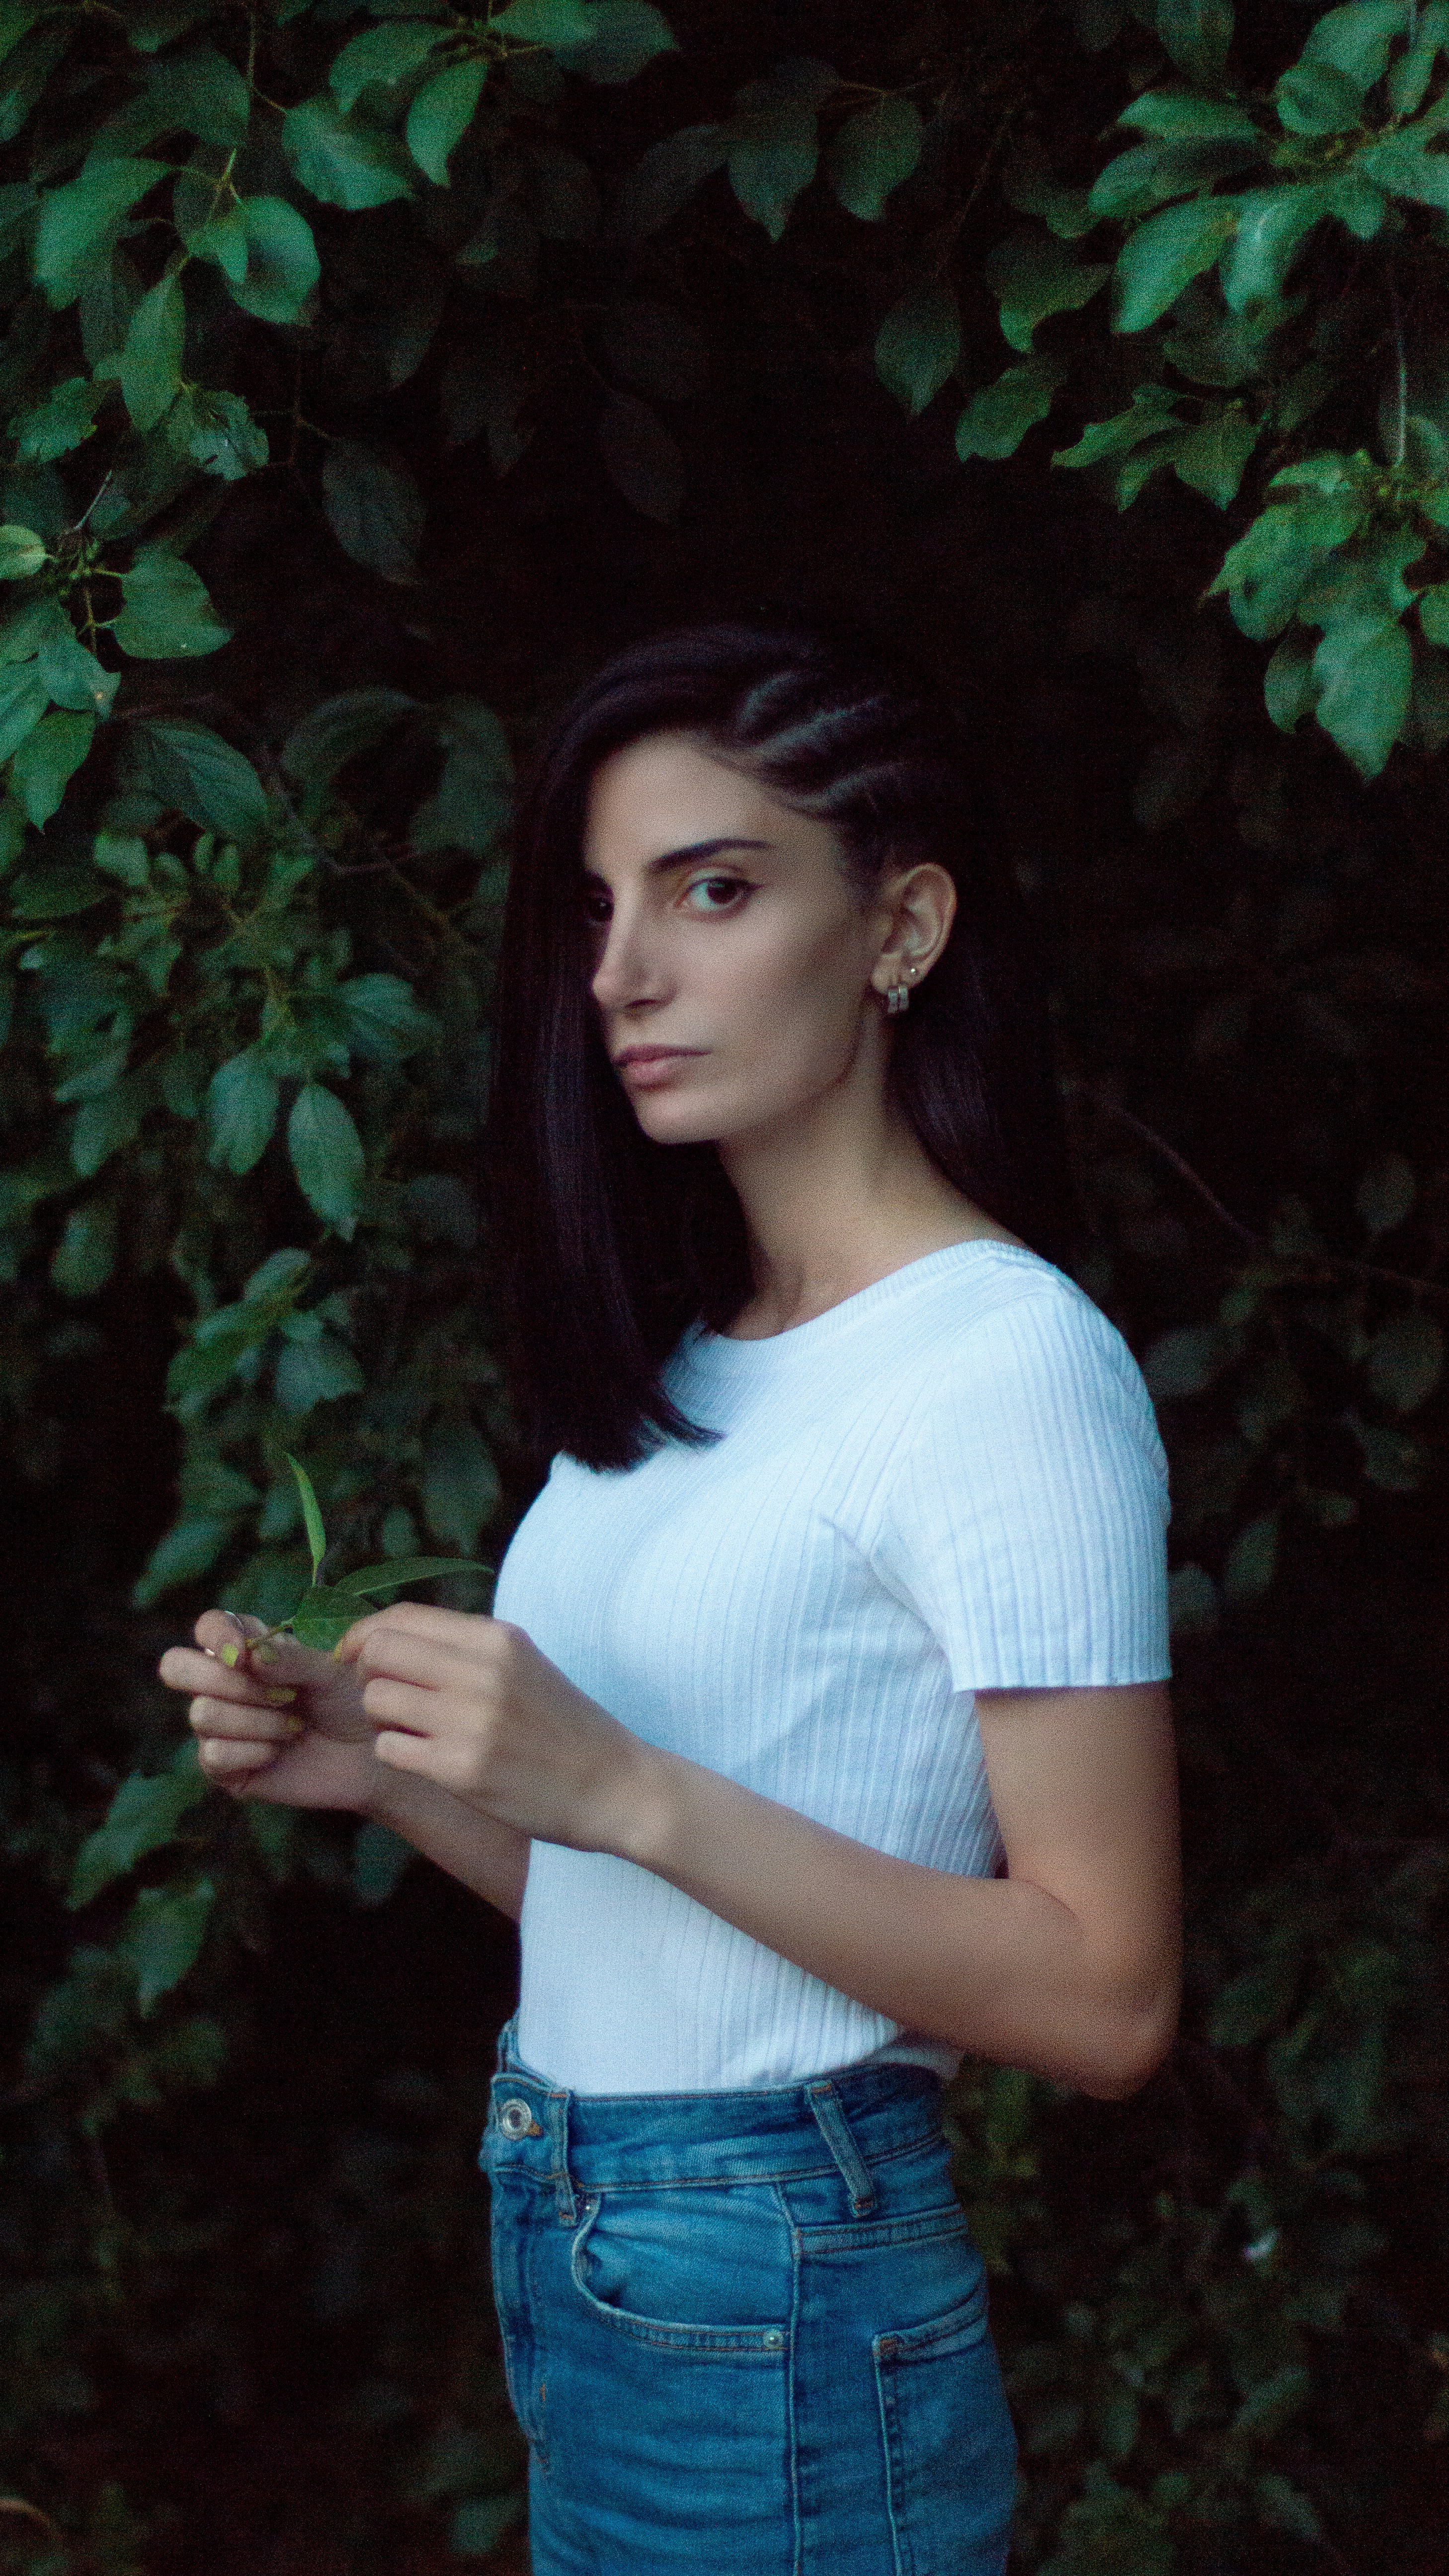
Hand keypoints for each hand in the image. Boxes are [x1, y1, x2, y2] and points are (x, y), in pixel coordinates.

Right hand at [158, 1609, 380, 1810]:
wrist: (370, 1755)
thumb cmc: (351, 1701)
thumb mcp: (330, 1670)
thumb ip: (291, 1658)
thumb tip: (247, 1656)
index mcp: (247, 1647)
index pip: (207, 1627)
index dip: (217, 1635)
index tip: (244, 1653)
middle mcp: (223, 1683)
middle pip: (177, 1667)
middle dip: (224, 1680)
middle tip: (280, 1695)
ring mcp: (219, 1726)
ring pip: (203, 1713)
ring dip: (257, 1719)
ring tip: (295, 1724)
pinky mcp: (224, 1767)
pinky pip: (215, 1754)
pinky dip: (255, 1751)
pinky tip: (281, 1751)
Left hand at [336, 1603, 655, 1853]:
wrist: (614, 1786)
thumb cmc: (562, 1725)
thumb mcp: (522, 1663)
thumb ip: (464, 1647)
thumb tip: (387, 1637)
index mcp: (497, 1638)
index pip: (401, 1616)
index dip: (365, 1634)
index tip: (358, 1656)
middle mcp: (482, 1671)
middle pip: (379, 1651)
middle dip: (366, 1673)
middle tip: (386, 1696)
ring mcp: (471, 1721)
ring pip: (377, 1700)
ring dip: (381, 1717)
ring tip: (411, 1729)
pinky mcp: (461, 1770)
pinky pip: (390, 1748)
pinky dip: (397, 1753)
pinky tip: (425, 1759)